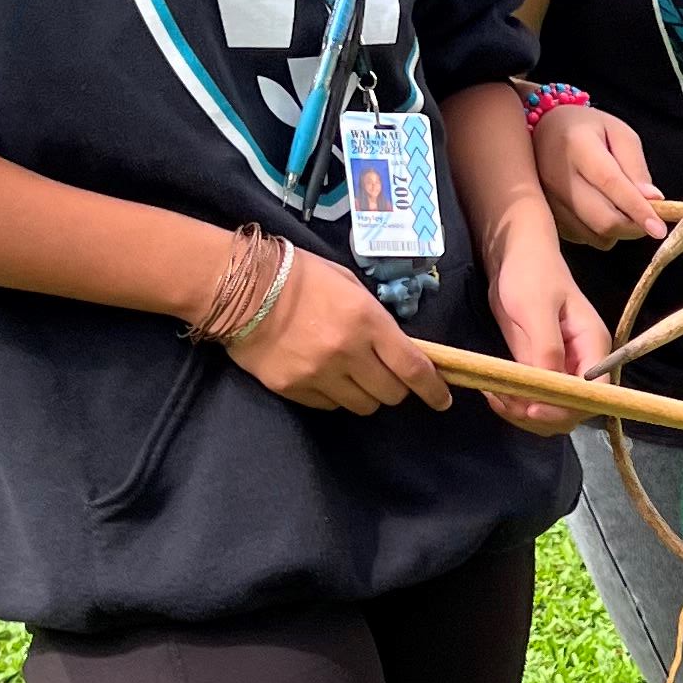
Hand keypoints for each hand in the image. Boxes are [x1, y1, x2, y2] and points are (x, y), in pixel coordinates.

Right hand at [225, 249, 449, 415]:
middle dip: (395, 389)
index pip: (412, 367)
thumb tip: (398, 348)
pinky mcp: (293, 388)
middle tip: (387, 376)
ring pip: (361, 406)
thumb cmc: (300, 276)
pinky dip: (335, 396)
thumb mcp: (349, 285)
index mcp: (367, 321)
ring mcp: (319, 374)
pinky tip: (323, 375)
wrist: (241, 287)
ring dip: (365, 395)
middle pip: (390, 394)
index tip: (442, 399)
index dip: (432, 389)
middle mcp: (347, 352)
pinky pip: (329, 406)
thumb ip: (376, 320)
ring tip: (351, 374)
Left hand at [481, 229, 612, 430]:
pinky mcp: (542, 369)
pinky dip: (514, 403)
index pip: (594, 395)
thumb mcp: (535, 307)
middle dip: (540, 414)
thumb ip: (546, 348)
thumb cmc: (530, 272)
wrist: (514, 256)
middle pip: (574, 409)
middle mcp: (583, 363)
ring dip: (523, 412)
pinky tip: (493, 390)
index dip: (566, 408)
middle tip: (504, 399)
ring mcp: (563, 368)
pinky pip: (534, 399)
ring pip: (552, 411)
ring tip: (494, 393)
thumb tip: (549, 388)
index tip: (532, 408)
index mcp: (594, 346)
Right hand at [534, 102, 668, 246]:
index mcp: (577, 145)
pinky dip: (599, 233)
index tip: (659, 229)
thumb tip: (653, 199)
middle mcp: (556, 176)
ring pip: (593, 235)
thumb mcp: (618, 132)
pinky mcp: (545, 216)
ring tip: (623, 209)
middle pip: (602, 219)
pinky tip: (600, 211)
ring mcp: (546, 200)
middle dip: (633, 227)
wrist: (544, 132)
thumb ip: (636, 165)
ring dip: (618, 231)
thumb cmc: (586, 129)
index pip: (610, 183)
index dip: (637, 209)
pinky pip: (581, 238)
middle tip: (648, 219)